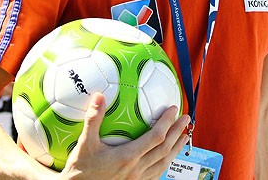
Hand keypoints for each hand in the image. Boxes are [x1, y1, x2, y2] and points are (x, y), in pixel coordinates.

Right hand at [60, 92, 189, 179]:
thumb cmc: (80, 169)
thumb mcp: (85, 143)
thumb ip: (93, 119)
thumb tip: (98, 96)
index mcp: (128, 157)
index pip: (155, 137)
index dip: (167, 122)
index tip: (173, 108)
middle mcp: (137, 169)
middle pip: (165, 149)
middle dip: (177, 132)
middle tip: (186, 118)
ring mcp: (138, 179)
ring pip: (164, 162)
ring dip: (176, 148)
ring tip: (184, 136)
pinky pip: (157, 173)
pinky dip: (166, 161)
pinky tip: (167, 156)